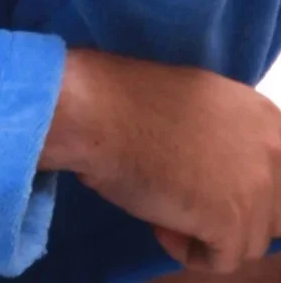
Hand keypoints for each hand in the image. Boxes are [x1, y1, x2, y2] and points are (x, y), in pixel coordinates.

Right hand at [48, 47, 280, 274]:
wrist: (101, 113)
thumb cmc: (132, 101)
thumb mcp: (199, 104)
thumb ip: (229, 136)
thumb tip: (229, 175)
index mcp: (265, 115)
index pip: (278, 179)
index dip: (241, 189)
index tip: (208, 187)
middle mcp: (274, 149)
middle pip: (272, 213)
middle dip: (231, 214)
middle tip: (187, 198)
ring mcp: (259, 188)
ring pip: (250, 240)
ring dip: (207, 233)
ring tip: (165, 208)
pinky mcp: (234, 223)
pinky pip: (222, 261)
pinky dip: (189, 252)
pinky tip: (161, 225)